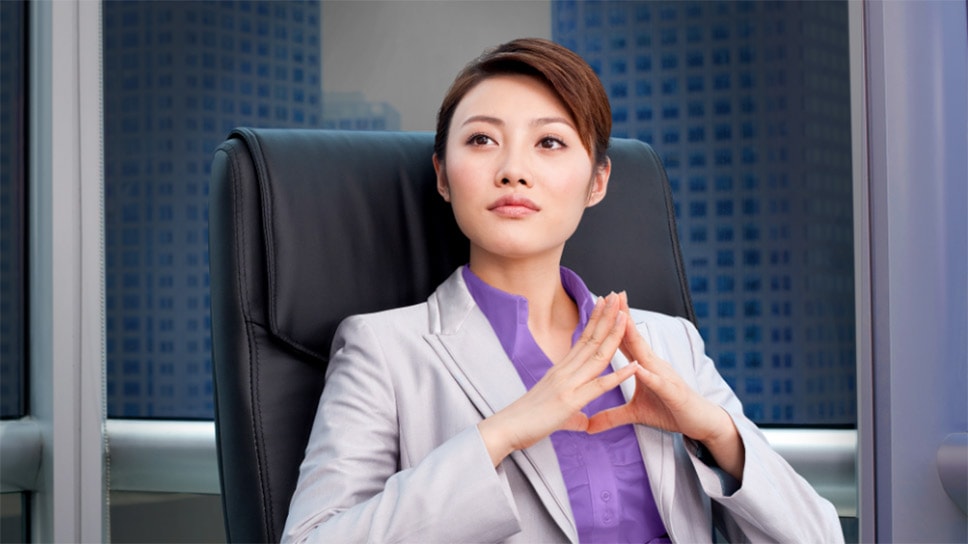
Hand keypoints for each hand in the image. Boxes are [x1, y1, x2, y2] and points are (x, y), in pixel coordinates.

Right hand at [478, 293, 638, 465]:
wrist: (506, 428)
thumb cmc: (525, 420)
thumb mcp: (554, 413)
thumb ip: (572, 414)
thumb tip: (583, 421)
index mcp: (561, 370)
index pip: (582, 340)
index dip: (595, 320)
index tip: (605, 304)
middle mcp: (564, 371)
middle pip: (591, 340)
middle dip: (606, 317)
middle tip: (617, 296)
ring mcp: (568, 384)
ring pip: (597, 355)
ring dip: (614, 335)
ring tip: (625, 316)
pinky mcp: (570, 401)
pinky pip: (599, 386)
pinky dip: (619, 376)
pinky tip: (634, 366)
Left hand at [587, 293, 744, 478]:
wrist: (700, 422)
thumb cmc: (669, 411)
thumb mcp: (636, 414)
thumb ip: (612, 416)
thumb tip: (589, 425)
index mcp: (643, 365)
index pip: (624, 340)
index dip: (610, 323)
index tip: (598, 304)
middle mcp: (653, 365)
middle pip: (634, 338)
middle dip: (623, 316)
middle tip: (612, 294)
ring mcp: (664, 377)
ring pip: (645, 355)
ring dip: (634, 337)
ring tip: (622, 319)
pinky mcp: (673, 393)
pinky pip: (659, 383)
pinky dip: (648, 376)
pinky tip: (638, 368)